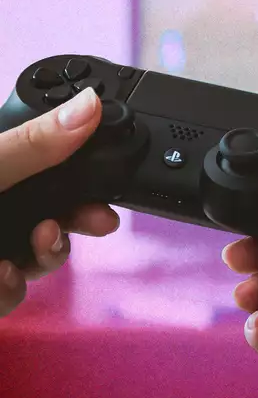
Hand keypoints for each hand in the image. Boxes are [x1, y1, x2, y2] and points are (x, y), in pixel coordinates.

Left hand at [0, 88, 119, 315]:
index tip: (108, 183)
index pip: (55, 161)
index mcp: (1, 167)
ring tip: (20, 259)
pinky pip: (12, 294)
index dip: (86, 174)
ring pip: (41, 256)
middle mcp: (1, 202)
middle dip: (76, 222)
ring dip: (45, 258)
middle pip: (58, 209)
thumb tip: (92, 103)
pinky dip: (10, 290)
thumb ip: (34, 144)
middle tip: (92, 222)